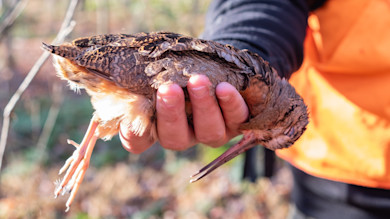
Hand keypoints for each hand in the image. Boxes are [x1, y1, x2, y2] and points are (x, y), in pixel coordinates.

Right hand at [119, 75, 248, 152]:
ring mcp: (211, 132)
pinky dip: (230, 103)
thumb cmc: (178, 68)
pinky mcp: (236, 122)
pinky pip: (237, 119)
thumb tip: (127, 82)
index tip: (128, 117)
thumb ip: (144, 79)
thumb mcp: (158, 70)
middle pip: (175, 138)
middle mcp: (184, 136)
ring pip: (208, 132)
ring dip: (203, 106)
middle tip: (168, 89)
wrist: (213, 64)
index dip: (132, 134)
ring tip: (197, 80)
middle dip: (171, 114)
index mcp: (158, 127)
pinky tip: (224, 87)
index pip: (138, 141)